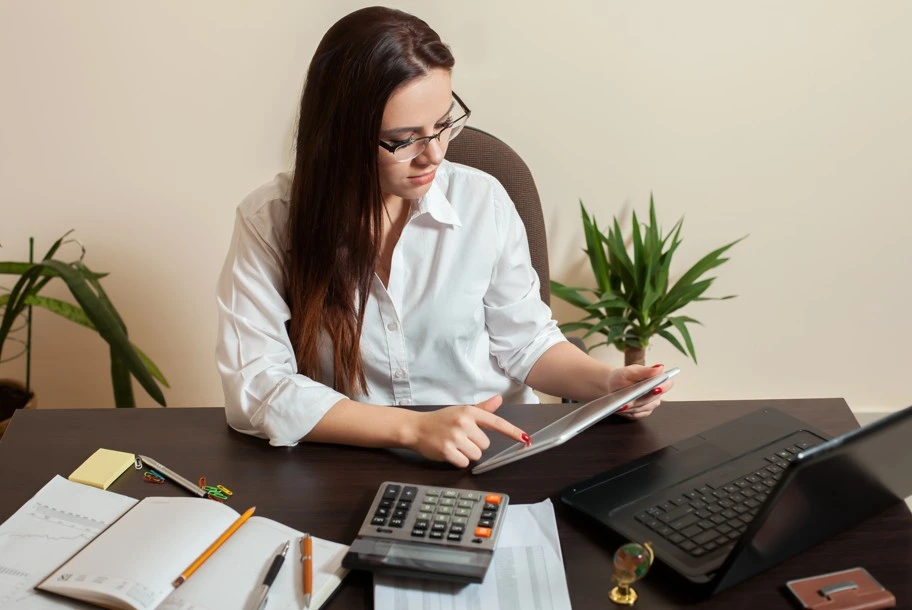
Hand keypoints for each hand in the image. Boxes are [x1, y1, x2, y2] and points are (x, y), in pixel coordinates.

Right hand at [403, 395, 528, 466]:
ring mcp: (455, 437)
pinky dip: (458, 460)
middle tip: (461, 438)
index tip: (525, 439)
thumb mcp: (461, 411)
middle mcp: (463, 423)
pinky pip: (464, 462)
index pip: (496, 422)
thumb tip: (498, 400)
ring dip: (467, 454)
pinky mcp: (447, 451)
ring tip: (454, 445)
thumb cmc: (440, 420)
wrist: (415, 428)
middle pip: (485, 444)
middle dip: (475, 445)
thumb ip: (482, 408)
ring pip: (476, 455)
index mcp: (469, 412)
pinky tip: (449, 452)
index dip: (512, 432)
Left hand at [608, 364, 674, 419]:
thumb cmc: (621, 377)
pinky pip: (638, 415)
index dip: (663, 387)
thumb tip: (660, 367)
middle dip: (641, 399)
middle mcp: (655, 393)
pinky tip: (622, 408)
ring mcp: (650, 404)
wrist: (611, 387)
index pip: (667, 384)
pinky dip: (629, 412)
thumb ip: (644, 371)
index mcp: (656, 380)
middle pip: (654, 399)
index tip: (655, 389)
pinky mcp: (643, 412)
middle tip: (628, 401)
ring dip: (633, 407)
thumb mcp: (629, 371)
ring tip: (622, 405)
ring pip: (645, 408)